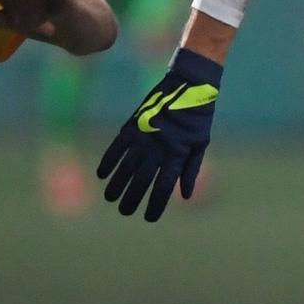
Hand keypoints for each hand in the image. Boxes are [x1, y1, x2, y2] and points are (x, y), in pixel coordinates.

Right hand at [97, 48, 221, 221]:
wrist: (188, 84)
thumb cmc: (198, 117)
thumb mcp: (201, 144)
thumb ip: (191, 170)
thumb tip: (184, 196)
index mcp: (177, 154)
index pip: (163, 186)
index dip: (155, 204)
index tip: (149, 218)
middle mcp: (159, 148)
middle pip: (142, 180)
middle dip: (132, 198)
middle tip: (124, 212)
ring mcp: (144, 135)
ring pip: (127, 166)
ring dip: (117, 183)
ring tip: (110, 198)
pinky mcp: (133, 124)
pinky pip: (117, 146)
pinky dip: (109, 160)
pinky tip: (102, 174)